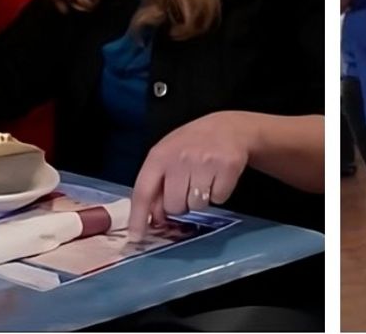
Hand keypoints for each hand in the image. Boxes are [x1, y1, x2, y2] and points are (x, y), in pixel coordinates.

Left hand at [127, 111, 252, 240]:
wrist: (229, 127)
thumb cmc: (192, 145)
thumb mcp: (168, 157)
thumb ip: (156, 185)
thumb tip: (152, 218)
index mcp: (160, 155)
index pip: (143, 191)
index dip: (139, 217)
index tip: (136, 237)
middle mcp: (180, 158)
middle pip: (174, 206)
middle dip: (180, 204)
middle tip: (188, 186)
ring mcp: (205, 161)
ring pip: (197, 206)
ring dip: (200, 199)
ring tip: (204, 178)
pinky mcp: (228, 166)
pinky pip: (219, 199)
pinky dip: (219, 193)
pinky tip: (218, 177)